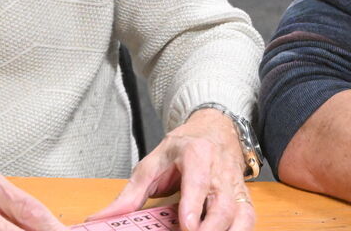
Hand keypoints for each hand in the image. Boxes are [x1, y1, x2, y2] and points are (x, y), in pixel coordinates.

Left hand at [89, 109, 252, 230]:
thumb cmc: (183, 147)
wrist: (214, 129)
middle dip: (209, 229)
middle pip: (222, 204)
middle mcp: (220, 170)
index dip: (194, 203)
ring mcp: (234, 185)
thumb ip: (129, 194)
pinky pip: (248, 219)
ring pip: (241, 214)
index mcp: (196, 154)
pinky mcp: (243, 198)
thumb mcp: (151, 163)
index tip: (187, 225)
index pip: (198, 180)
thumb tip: (103, 217)